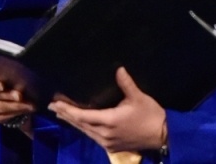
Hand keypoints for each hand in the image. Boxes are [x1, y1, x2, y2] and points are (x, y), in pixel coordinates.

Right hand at [0, 69, 36, 124]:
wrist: (8, 93)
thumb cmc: (7, 77)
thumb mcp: (7, 73)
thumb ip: (10, 75)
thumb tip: (18, 81)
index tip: (3, 86)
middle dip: (7, 96)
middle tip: (21, 96)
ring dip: (13, 106)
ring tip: (27, 105)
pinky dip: (12, 114)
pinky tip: (23, 111)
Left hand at [49, 67, 167, 152]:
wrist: (163, 136)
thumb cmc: (150, 115)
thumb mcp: (139, 97)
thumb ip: (126, 83)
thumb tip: (118, 68)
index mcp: (109, 121)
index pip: (82, 115)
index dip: (68, 110)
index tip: (56, 103)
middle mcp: (104, 134)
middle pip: (80, 124)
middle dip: (66, 115)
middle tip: (52, 106)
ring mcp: (107, 142)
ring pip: (85, 131)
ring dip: (73, 122)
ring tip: (61, 113)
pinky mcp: (111, 147)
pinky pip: (92, 136)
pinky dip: (83, 127)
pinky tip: (79, 123)